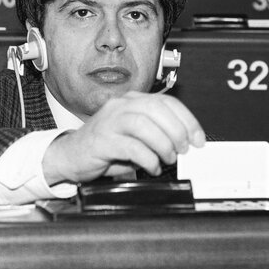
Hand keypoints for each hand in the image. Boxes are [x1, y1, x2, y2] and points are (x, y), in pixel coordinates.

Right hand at [42, 91, 205, 184]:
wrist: (70, 156)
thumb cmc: (105, 147)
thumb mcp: (134, 136)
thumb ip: (156, 134)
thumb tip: (186, 144)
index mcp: (131, 101)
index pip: (166, 102)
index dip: (187, 120)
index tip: (198, 138)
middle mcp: (120, 106)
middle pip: (156, 109)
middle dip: (177, 131)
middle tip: (184, 149)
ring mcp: (109, 122)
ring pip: (143, 125)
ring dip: (163, 144)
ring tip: (168, 158)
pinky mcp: (101, 141)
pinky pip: (130, 147)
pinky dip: (147, 158)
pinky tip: (152, 167)